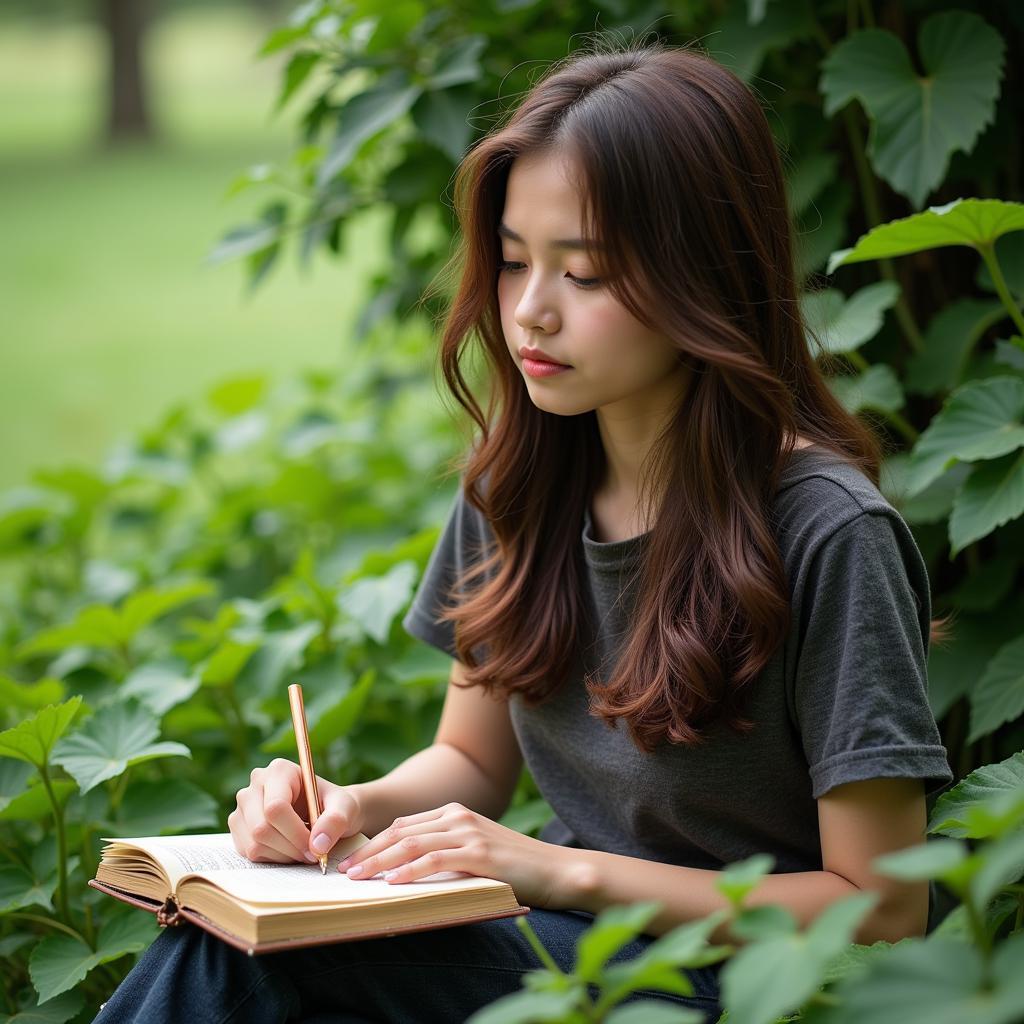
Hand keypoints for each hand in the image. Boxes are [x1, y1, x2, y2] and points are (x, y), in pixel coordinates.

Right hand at [228, 757, 364, 863]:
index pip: (276, 807)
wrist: (325, 813)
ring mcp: (242, 808)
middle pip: (262, 828)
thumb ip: (336, 821)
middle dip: (290, 847)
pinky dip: (272, 859)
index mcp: (279, 770)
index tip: (316, 848)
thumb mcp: (345, 808)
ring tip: (303, 850)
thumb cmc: (335, 805)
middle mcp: (254, 786)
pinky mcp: (238, 829)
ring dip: (283, 856)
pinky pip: (248, 853)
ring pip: (254, 844)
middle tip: (312, 854)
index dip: (295, 833)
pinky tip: (289, 850)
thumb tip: (317, 845)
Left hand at [336, 802, 564, 907]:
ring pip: (412, 844)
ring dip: (380, 861)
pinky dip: (410, 870)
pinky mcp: (480, 853)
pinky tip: (392, 882)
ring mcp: (469, 832)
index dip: (374, 843)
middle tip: (343, 871)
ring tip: (357, 878)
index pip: (403, 825)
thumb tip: (403, 871)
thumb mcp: (474, 852)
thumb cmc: (514, 868)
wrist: (557, 870)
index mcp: (455, 813)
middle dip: (368, 851)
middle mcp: (458, 816)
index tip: (351, 860)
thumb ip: (445, 853)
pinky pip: (436, 860)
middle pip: (401, 831)